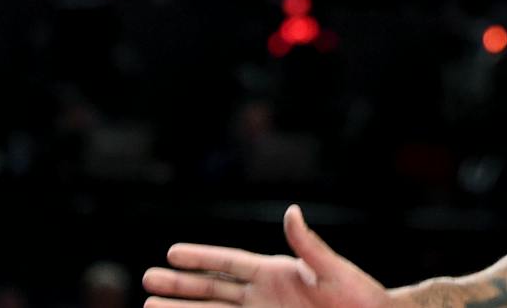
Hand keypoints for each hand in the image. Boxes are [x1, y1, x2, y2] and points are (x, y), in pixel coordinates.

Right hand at [142, 205, 386, 307]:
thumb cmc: (360, 295)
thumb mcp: (333, 268)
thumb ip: (307, 244)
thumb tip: (291, 211)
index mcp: (275, 271)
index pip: (228, 262)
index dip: (200, 257)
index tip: (170, 252)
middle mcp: (262, 294)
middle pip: (211, 289)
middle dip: (179, 287)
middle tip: (146, 282)